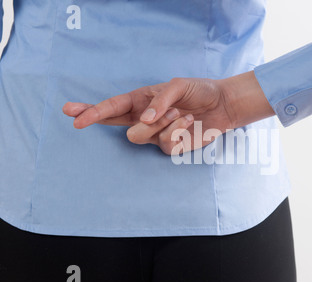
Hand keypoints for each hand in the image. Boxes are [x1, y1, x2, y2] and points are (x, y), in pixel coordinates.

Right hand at [62, 71, 274, 154]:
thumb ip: (159, 101)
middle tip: (78, 120)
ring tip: (178, 114)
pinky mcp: (170, 147)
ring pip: (138, 136)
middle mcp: (144, 118)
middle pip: (113, 124)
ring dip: (158, 123)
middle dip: (94, 118)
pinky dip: (176, 132)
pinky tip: (188, 123)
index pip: (112, 106)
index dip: (92, 110)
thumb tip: (144, 119)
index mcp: (142, 101)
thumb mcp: (178, 86)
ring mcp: (156, 134)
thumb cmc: (199, 91)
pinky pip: (164, 144)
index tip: (71, 113)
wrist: (221, 106)